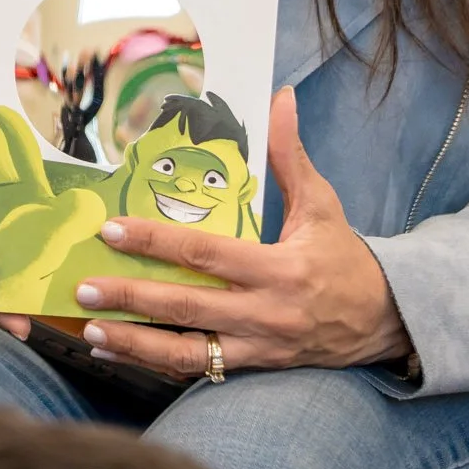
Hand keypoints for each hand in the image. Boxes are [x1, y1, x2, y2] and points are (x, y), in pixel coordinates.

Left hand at [70, 85, 412, 381]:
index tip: (112, 230)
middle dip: (131, 298)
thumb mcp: (323, 204)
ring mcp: (255, 348)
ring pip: (186, 354)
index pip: (205, 254)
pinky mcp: (251, 368)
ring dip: (134, 344)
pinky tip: (117, 352)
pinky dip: (154, 363)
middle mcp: (263, 314)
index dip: (155, 243)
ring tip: (90, 332)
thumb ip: (291, 154)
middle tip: (83, 287)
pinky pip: (196, 371)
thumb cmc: (346, 258)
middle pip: (186, 307)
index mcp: (278, 269)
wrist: (385, 321)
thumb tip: (281, 97)